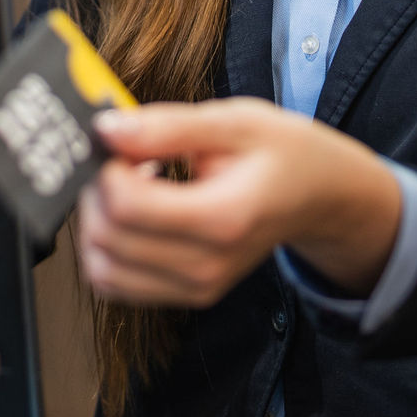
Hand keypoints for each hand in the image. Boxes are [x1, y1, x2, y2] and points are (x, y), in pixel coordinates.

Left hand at [77, 97, 402, 306]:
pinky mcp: (186, 295)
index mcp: (223, 219)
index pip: (128, 207)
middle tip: (120, 158)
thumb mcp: (235, 121)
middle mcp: (207, 266)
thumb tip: (105, 129)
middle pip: (108, 239)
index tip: (121, 141)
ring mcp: (196, 288)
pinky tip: (135, 214)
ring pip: (102, 268)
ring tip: (129, 186)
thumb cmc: (283, 153)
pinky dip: (109, 248)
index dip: (108, 168)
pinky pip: (116, 283)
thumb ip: (167, 126)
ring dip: (98, 222)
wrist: (318, 197)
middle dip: (97, 192)